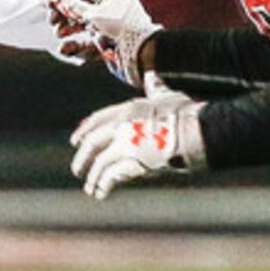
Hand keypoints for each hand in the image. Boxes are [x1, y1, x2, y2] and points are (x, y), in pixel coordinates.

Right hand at [48, 0, 157, 85]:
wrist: (142, 56)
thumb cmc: (121, 29)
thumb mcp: (94, 15)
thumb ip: (72, 5)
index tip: (51, 1)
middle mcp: (111, 8)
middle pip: (82, 6)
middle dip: (65, 13)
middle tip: (52, 22)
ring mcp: (110, 26)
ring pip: (84, 25)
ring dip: (69, 30)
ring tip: (58, 35)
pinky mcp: (109, 43)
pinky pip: (89, 42)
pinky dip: (77, 45)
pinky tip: (65, 49)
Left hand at [69, 89, 203, 199]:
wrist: (193, 130)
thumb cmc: (184, 113)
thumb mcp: (166, 96)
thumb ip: (155, 88)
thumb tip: (152, 77)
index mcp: (127, 109)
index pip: (98, 119)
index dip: (85, 130)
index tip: (76, 139)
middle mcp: (120, 125)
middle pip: (92, 142)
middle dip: (83, 156)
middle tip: (77, 168)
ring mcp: (124, 143)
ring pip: (99, 162)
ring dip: (93, 176)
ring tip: (90, 187)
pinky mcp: (131, 161)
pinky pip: (110, 176)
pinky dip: (103, 185)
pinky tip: (100, 193)